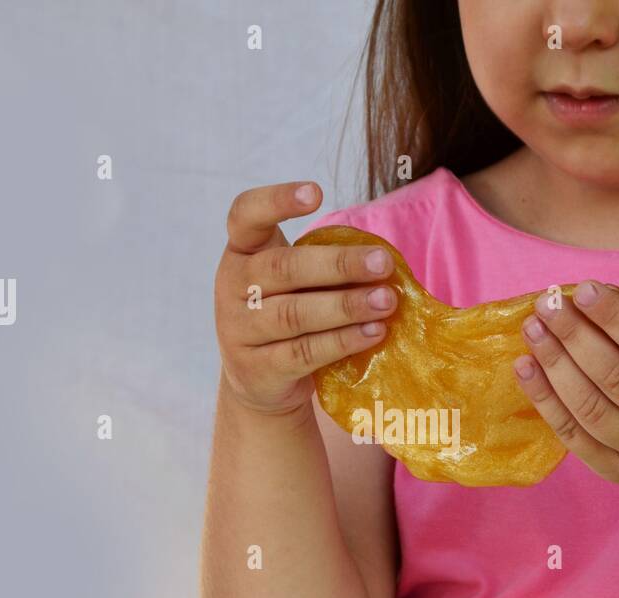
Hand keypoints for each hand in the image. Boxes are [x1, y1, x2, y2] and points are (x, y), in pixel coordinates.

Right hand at [214, 181, 398, 416]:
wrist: (260, 383)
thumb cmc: (287, 316)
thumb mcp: (292, 283)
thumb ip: (321, 265)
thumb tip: (380, 261)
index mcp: (242, 252)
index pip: (245, 215)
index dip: (276, 200)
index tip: (317, 192)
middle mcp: (232, 286)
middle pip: (283, 268)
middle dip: (338, 265)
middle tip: (382, 263)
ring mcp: (239, 330)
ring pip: (294, 314)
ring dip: (346, 306)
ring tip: (386, 301)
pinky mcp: (257, 369)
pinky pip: (303, 353)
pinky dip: (342, 342)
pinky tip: (372, 333)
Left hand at [512, 280, 618, 491]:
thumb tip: (596, 294)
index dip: (617, 318)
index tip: (583, 290)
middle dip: (576, 337)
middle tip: (547, 305)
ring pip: (592, 408)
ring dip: (555, 365)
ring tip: (533, 330)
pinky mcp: (617, 471)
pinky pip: (573, 435)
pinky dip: (545, 400)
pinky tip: (525, 367)